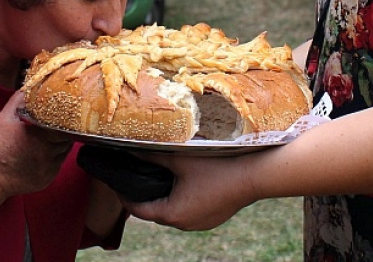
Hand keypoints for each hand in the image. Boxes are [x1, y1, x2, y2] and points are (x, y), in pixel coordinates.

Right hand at [0, 92, 71, 197]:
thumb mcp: (4, 118)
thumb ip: (19, 100)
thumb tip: (29, 88)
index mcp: (41, 136)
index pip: (66, 126)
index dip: (66, 120)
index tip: (63, 115)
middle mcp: (49, 154)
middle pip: (68, 138)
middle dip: (63, 131)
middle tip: (56, 125)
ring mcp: (49, 168)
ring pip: (64, 152)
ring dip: (60, 144)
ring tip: (49, 138)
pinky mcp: (47, 179)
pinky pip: (58, 165)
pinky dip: (54, 158)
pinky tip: (43, 153)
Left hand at [121, 152, 258, 230]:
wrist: (255, 174)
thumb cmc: (217, 166)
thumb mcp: (179, 159)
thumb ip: (151, 155)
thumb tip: (129, 148)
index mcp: (172, 214)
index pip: (137, 210)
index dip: (124, 194)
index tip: (117, 179)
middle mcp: (185, 225)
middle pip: (155, 211)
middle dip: (144, 194)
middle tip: (136, 173)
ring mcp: (201, 224)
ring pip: (173, 212)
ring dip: (164, 197)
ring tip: (158, 175)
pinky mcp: (213, 218)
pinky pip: (190, 211)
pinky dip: (181, 199)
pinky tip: (183, 182)